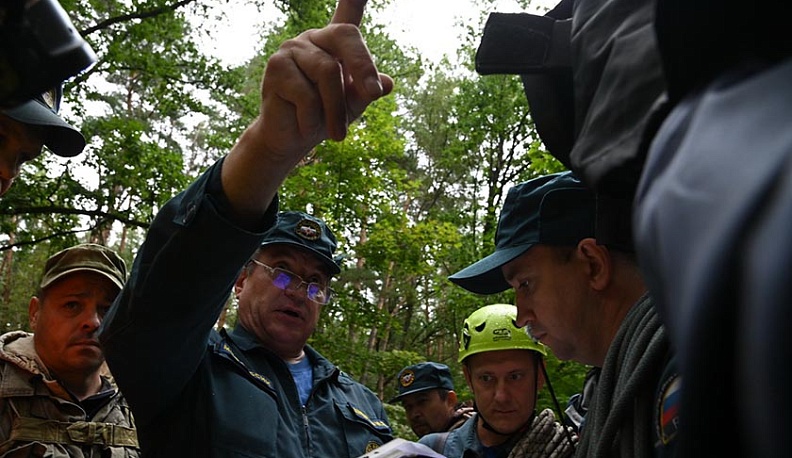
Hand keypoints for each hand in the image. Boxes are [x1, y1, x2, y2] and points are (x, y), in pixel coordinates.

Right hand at [222, 0, 393, 220]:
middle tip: (374, 94)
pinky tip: (304, 124)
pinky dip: (313, 118)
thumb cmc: (326, 117)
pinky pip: (307, 95)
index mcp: (336, 42)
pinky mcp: (276, 66)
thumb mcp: (353, 105)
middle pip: (346, 36)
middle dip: (363, 67)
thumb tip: (387, 83)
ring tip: (337, 133)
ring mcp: (292, 49)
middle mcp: (314, 38)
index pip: (349, 12)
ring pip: (328, 73)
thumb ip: (367, 91)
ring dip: (336, 110)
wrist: (293, 139)